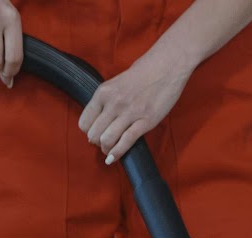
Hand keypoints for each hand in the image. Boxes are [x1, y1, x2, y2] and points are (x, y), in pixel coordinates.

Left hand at [79, 43, 194, 163]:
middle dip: (96, 142)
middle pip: (94, 134)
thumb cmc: (144, 72)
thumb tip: (100, 119)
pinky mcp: (145, 121)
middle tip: (103, 142)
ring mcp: (129, 113)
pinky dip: (117, 154)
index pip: (84, 122)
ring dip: (106, 149)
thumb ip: (107, 100)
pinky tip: (113, 158)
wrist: (167, 65)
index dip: (88, 131)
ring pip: (107, 140)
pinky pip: (126, 142)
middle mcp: (114, 103)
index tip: (95, 132)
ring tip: (109, 150)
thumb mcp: (117, 82)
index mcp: (103, 92)